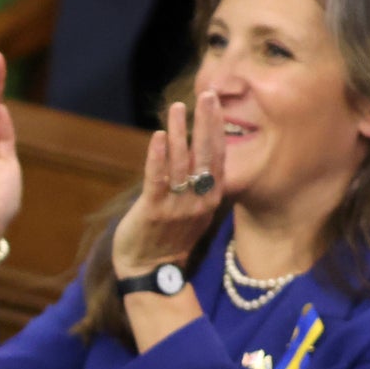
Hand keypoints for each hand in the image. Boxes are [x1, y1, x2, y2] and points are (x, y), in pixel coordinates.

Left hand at [107, 94, 230, 276]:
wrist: (150, 273)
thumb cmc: (170, 238)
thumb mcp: (195, 211)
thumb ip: (201, 184)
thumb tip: (202, 153)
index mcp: (211, 198)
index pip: (219, 157)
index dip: (218, 129)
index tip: (217, 104)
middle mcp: (198, 200)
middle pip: (207, 156)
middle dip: (207, 124)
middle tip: (208, 95)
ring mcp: (177, 206)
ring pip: (181, 163)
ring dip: (180, 133)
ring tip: (178, 108)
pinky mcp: (154, 211)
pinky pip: (157, 179)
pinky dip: (158, 157)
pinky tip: (159, 135)